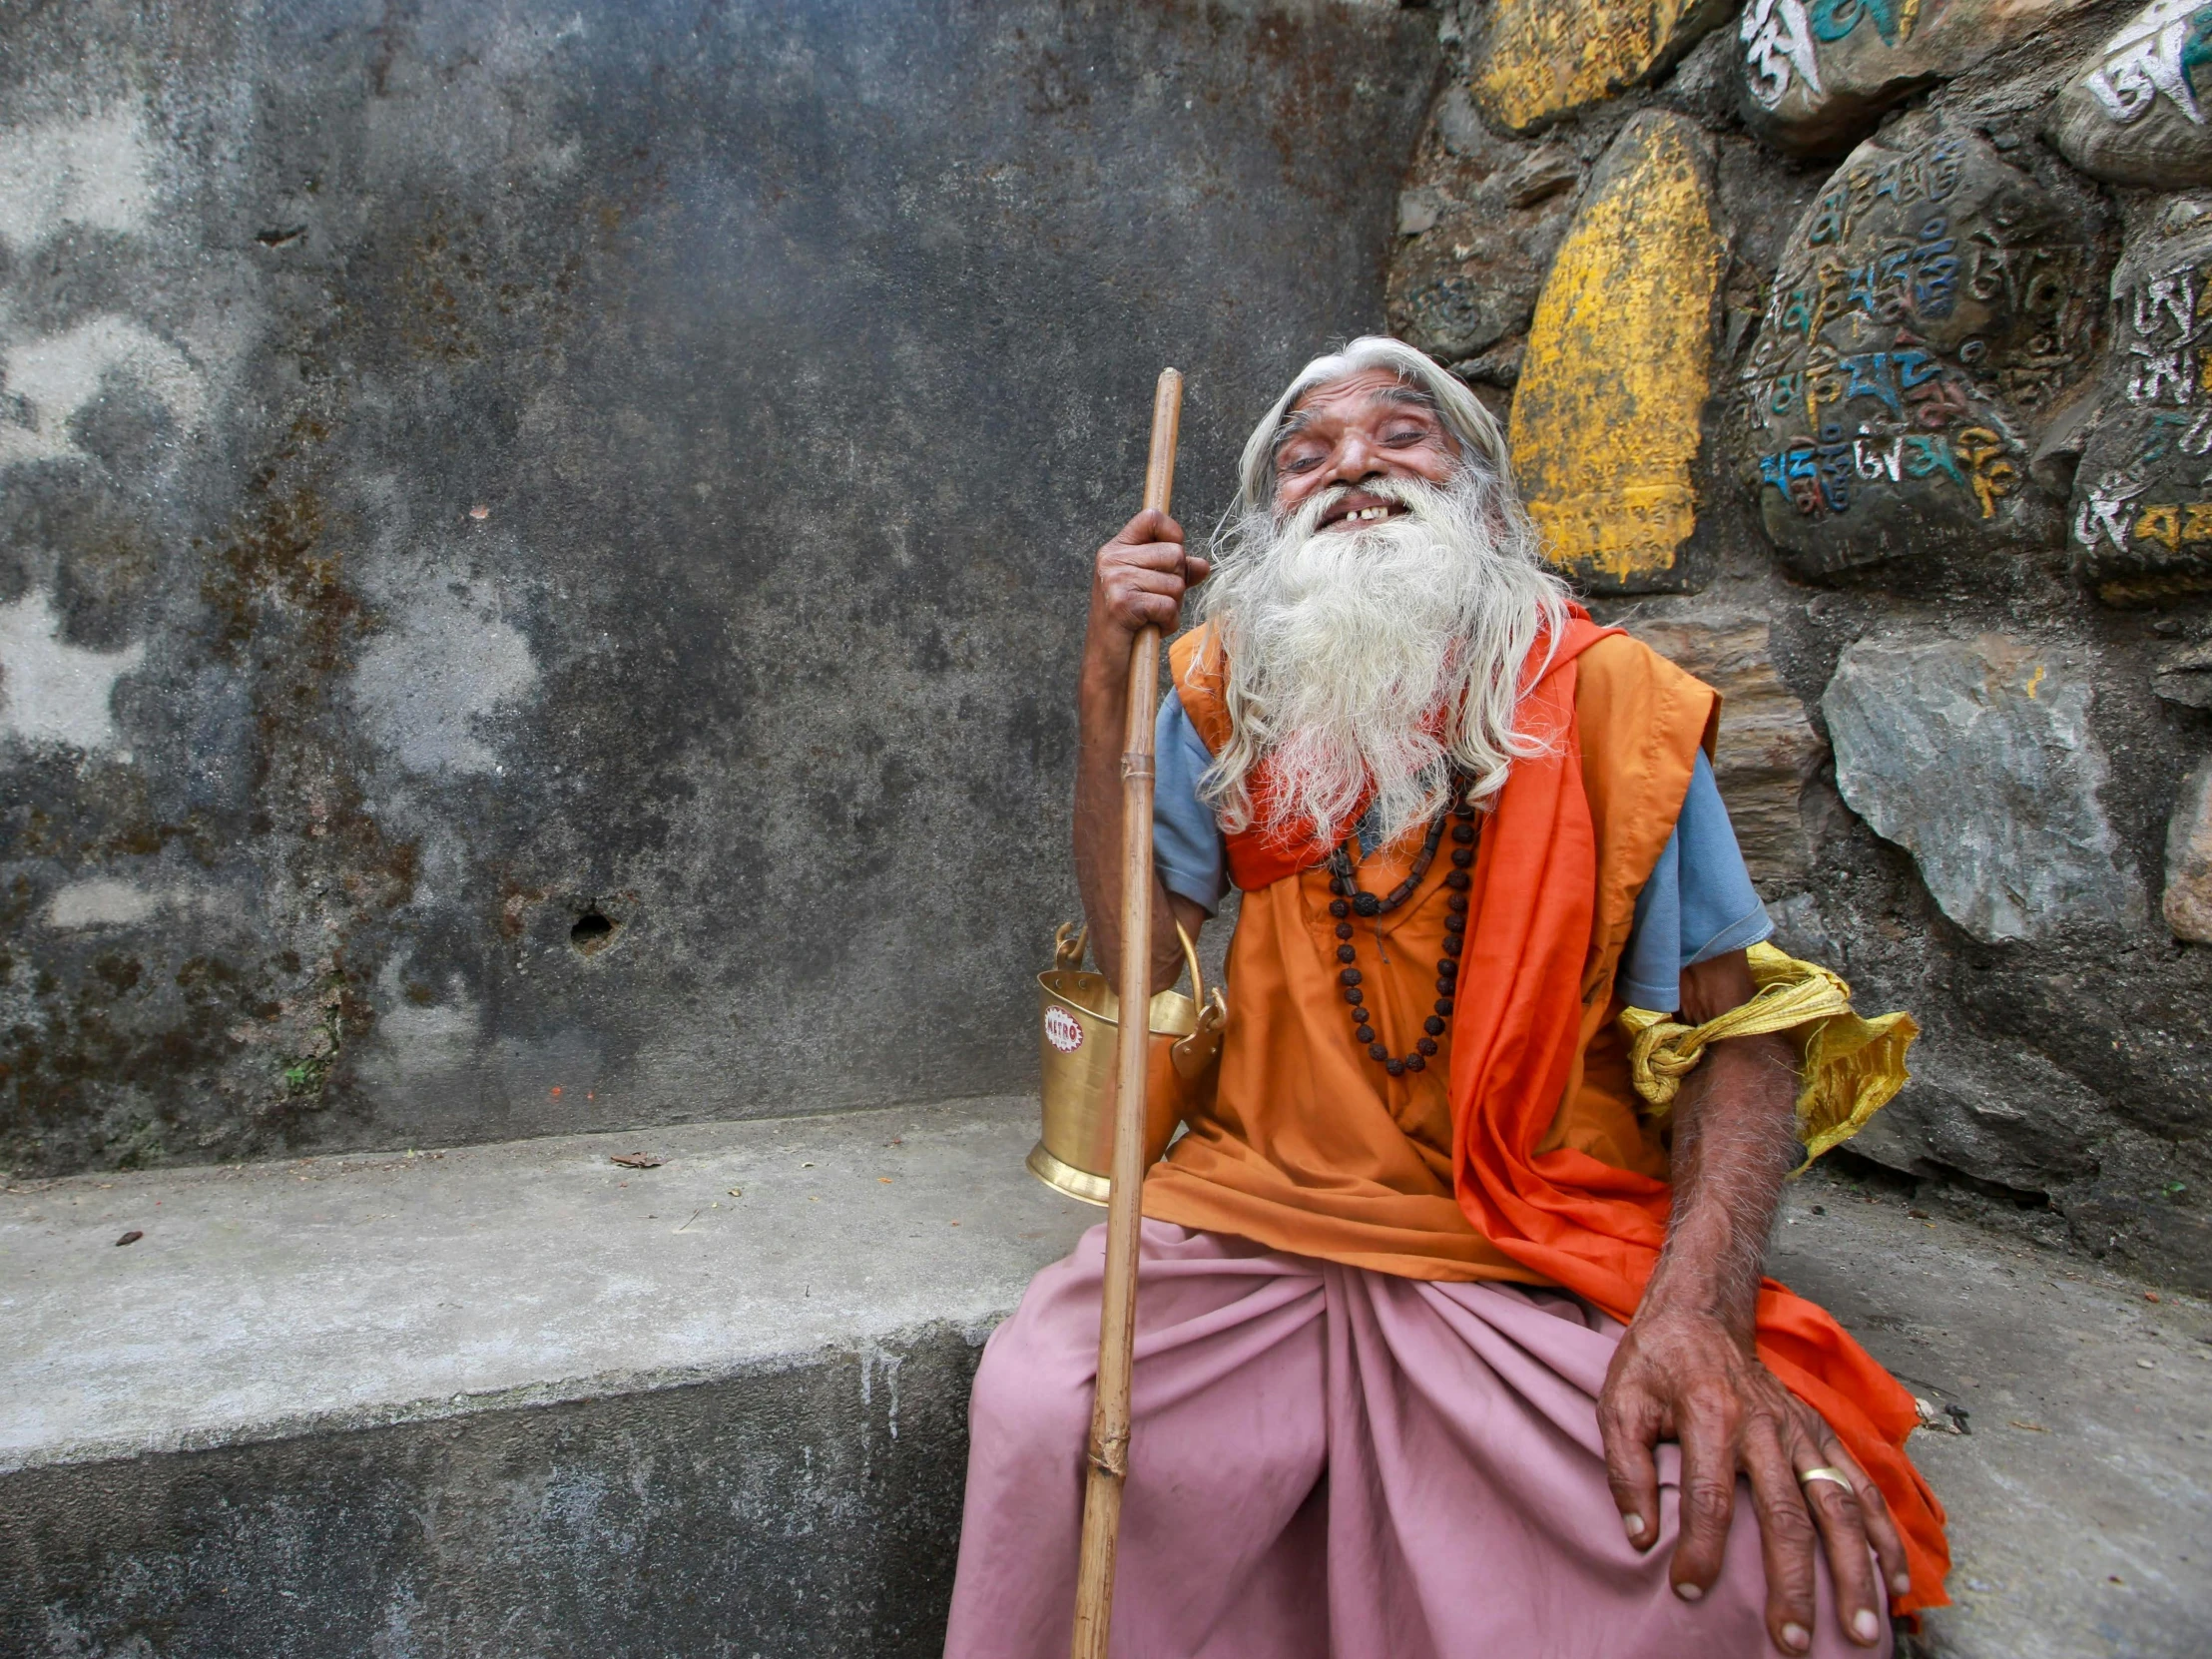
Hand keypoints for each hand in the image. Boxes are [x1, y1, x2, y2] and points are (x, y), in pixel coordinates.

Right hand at [1085, 508, 1207, 662]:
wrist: (1106, 662)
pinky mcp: (1122, 603)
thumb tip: (1203, 565)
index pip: (1151, 517)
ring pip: (1175, 582)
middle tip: (1158, 602)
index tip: (1173, 559)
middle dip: (1178, 582)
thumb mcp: (1152, 590)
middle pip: (1174, 553)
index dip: (1173, 534)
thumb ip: (1176, 573)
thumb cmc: (1131, 624)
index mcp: (1116, 549)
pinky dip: (1169, 622)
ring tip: (1153, 617)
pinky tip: (1153, 628)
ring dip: (1173, 606)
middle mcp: (1112, 559)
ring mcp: (1114, 580)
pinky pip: (1168, 605)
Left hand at [1598, 1303, 1910, 1654]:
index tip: (1689, 1593)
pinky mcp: (1821, 1434)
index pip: (1710, 1497)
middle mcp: (1766, 1426)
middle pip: (1788, 1514)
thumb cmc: (1655, 1364)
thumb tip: (1640, 1535)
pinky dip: (1883, 1535)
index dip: (1701, 1550)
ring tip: (1865, 1630)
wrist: (1701, 1313)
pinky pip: (1861, 1486)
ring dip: (1854, 1572)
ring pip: (1838, 1507)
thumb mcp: (1619, 1402)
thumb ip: (1625, 1467)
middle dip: (1794, 1584)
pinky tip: (1896, 1581)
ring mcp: (1801, 1432)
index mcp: (1711, 1415)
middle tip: (1793, 1642)